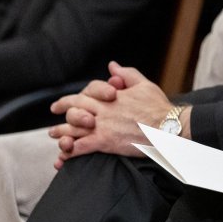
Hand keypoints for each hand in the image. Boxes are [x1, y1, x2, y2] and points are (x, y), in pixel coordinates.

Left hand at [50, 61, 169, 160]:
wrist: (168, 127)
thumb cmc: (159, 107)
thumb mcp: (144, 85)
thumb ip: (127, 74)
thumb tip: (112, 66)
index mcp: (112, 96)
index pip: (87, 93)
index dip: (74, 95)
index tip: (69, 97)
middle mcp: (104, 110)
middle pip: (75, 108)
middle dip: (62, 108)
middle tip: (54, 111)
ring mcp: (103, 126)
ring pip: (74, 128)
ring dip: (61, 132)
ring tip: (54, 134)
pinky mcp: (105, 142)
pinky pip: (81, 146)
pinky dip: (70, 152)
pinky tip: (64, 156)